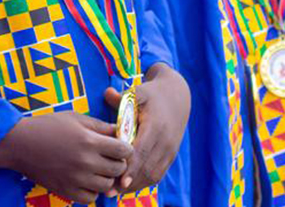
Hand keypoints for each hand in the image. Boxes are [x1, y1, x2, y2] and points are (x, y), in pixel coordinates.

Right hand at [0, 112, 131, 202]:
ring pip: (107, 186)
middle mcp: (86, 162)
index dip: (125, 148)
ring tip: (96, 169)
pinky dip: (91, 191)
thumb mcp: (74, 118)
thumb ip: (99, 126)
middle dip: (117, 163)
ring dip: (105, 178)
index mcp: (89, 141)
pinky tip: (85, 180)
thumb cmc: (47, 126)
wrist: (19, 143)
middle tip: (108, 158)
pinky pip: (91, 198)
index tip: (119, 147)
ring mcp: (77, 179)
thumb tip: (119, 132)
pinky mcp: (67, 191)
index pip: (124, 150)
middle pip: (118, 170)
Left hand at [107, 64, 188, 193]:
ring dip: (135, 186)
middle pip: (147, 167)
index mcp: (156, 126)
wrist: (177, 98)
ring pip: (153, 174)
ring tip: (114, 192)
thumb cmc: (152, 94)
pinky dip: (143, 182)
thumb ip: (123, 96)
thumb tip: (107, 93)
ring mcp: (170, 151)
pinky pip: (158, 174)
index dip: (132, 167)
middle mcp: (165, 142)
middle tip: (108, 192)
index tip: (120, 181)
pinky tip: (127, 187)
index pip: (143, 151)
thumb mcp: (139, 91)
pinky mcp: (170, 156)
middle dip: (129, 182)